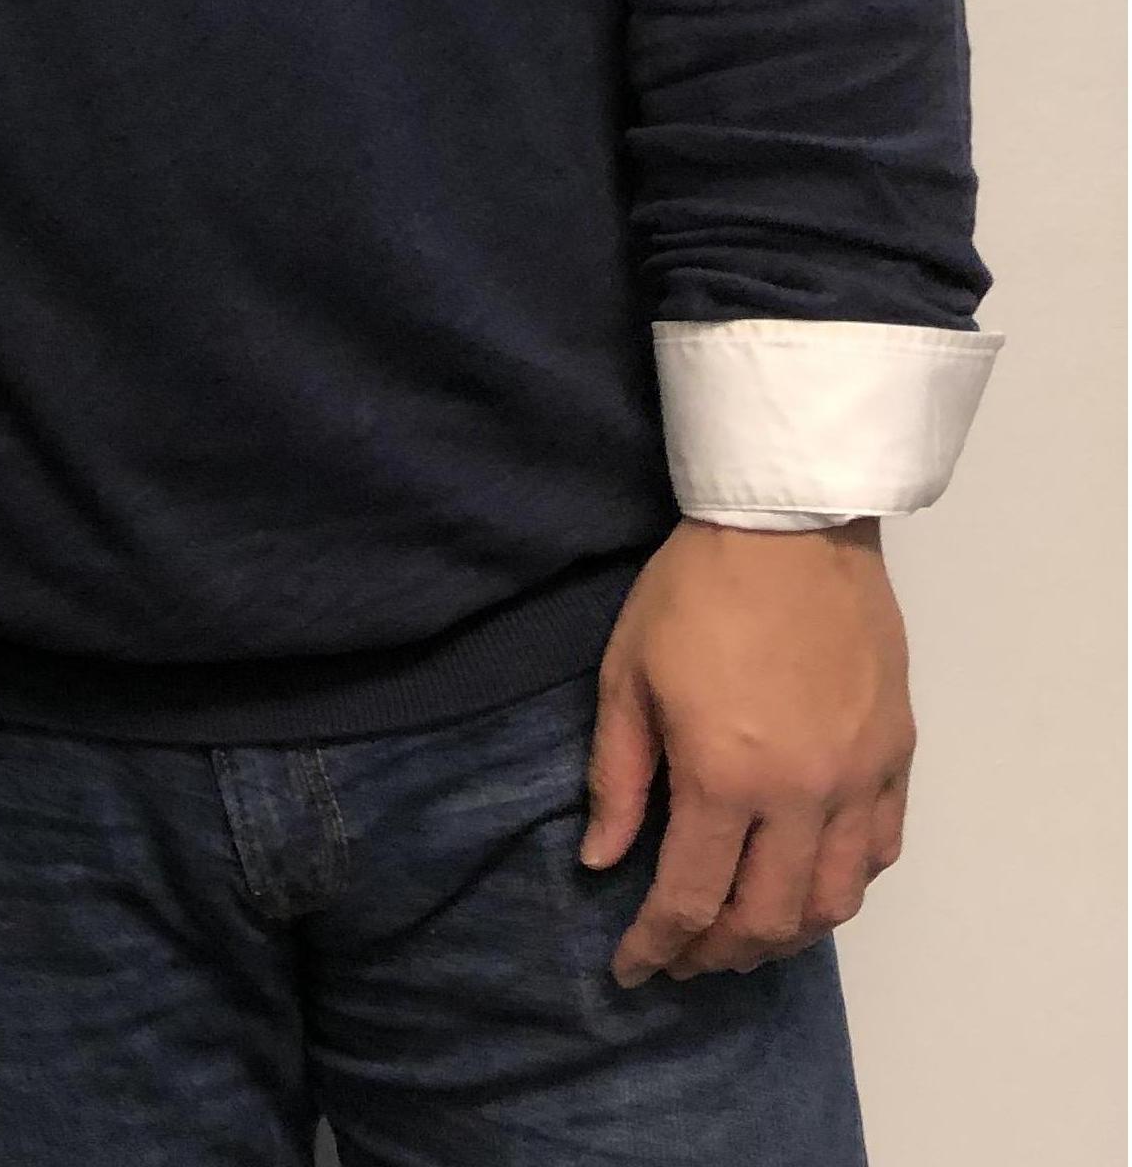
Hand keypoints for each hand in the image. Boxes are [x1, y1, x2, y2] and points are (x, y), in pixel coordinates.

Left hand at [584, 519, 913, 987]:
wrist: (788, 529)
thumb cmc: (693, 592)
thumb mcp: (627, 676)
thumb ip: (619, 778)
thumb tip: (602, 860)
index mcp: (725, 777)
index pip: (691, 897)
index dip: (657, 945)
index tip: (632, 970)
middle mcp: (803, 796)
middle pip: (769, 919)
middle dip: (720, 953)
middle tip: (685, 958)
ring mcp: (859, 781)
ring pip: (835, 900)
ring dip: (787, 934)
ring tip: (744, 934)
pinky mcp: (896, 758)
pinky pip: (880, 852)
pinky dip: (844, 885)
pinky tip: (810, 882)